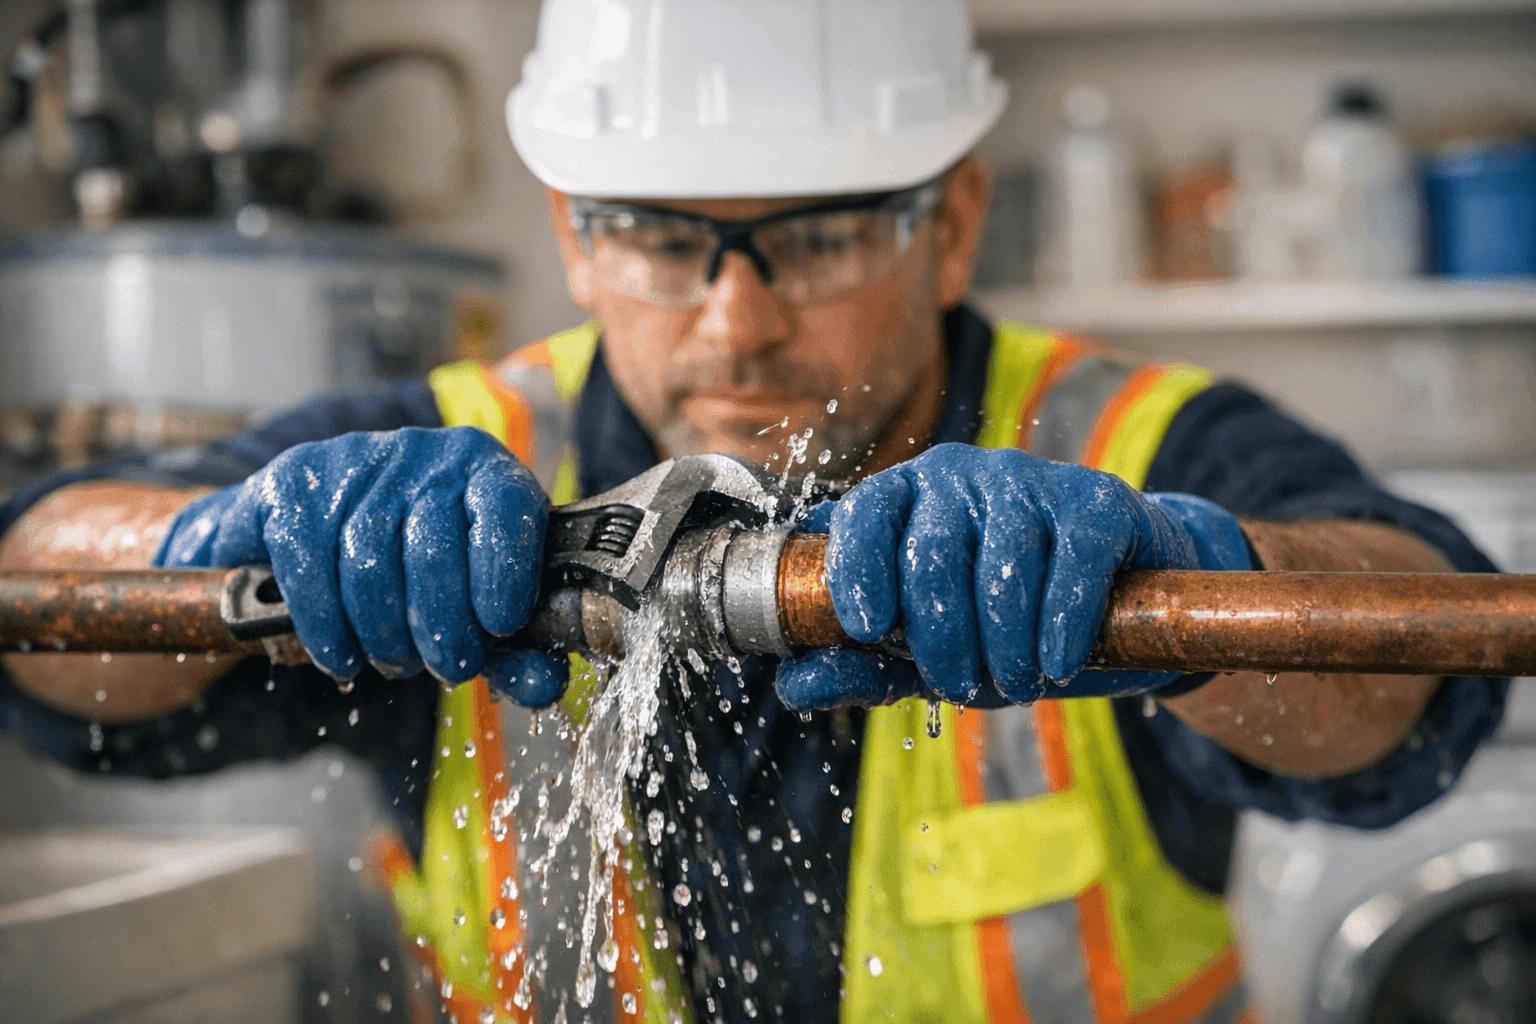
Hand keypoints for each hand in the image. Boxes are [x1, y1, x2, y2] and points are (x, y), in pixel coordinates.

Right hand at [156, 426, 568, 704]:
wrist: (332, 523)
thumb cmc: (430, 568)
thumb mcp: (482, 600)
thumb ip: (517, 648)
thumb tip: (543, 685)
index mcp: (486, 470)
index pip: (505, 507)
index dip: (504, 572)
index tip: (500, 626)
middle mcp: (424, 454)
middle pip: (432, 547)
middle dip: (442, 626)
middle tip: (448, 667)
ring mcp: (355, 461)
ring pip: (366, 560)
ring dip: (382, 633)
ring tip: (394, 662)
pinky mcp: (293, 480)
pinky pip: (306, 562)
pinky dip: (325, 624)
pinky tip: (342, 653)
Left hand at [774, 443, 1250, 708]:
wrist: (1122, 593)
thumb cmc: (1004, 620)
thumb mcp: (927, 649)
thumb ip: (863, 665)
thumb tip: (790, 687)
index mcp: (905, 497)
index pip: (864, 514)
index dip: (858, 567)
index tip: (867, 626)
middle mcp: (961, 476)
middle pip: (932, 552)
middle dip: (940, 636)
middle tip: (957, 687)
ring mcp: (1031, 481)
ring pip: (1002, 564)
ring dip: (1005, 643)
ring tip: (1016, 682)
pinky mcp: (1097, 502)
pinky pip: (1071, 559)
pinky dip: (1061, 621)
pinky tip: (1056, 661)